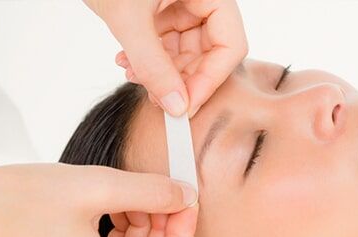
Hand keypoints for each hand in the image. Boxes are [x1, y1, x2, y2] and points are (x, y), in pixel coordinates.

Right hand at [0, 164, 198, 236]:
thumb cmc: (13, 202)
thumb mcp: (93, 187)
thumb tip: (186, 196)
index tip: (184, 203)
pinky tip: (113, 206)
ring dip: (143, 228)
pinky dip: (121, 235)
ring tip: (130, 194)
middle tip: (160, 191)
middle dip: (164, 228)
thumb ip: (149, 192)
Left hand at [84, 0, 247, 116]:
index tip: (186, 105)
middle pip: (211, 50)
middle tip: (161, 101)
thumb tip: (177, 106)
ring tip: (134, 77)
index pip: (230, 44)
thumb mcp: (127, 17)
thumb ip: (153, 64)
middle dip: (183, 78)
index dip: (210, 79)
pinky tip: (128, 64)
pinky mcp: (161, 4)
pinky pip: (167, 39)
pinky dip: (150, 57)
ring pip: (188, 48)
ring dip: (163, 71)